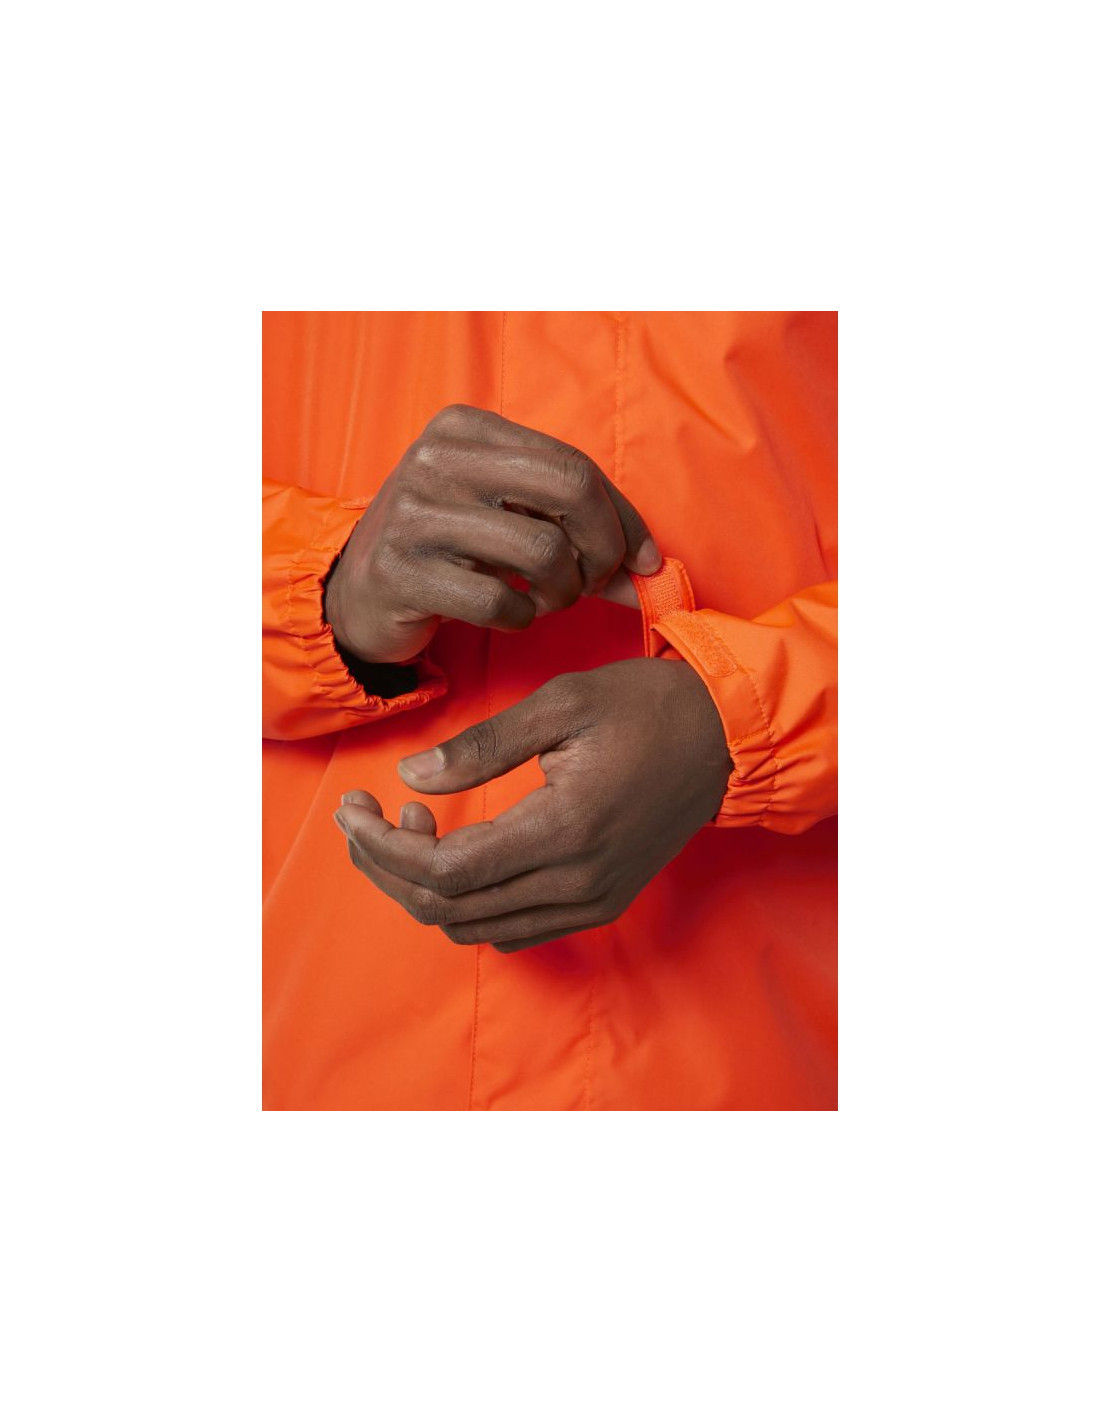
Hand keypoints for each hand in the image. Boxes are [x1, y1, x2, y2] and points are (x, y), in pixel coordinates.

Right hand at [324, 404, 658, 664]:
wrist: (359, 594)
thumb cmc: (450, 550)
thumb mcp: (506, 518)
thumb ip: (577, 529)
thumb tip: (653, 569)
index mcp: (466, 427)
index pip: (575, 464)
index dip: (622, 519)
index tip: (641, 561)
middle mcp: (436, 458)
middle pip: (569, 489)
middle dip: (602, 550)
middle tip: (595, 583)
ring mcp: (413, 513)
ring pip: (542, 550)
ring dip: (563, 592)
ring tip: (548, 601)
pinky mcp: (401, 571)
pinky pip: (501, 602)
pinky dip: (521, 618)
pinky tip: (508, 614)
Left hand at [333, 659, 732, 950]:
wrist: (724, 738)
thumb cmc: (645, 707)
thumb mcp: (561, 703)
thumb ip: (483, 745)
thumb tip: (412, 775)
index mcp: (564, 829)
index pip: (446, 871)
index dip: (383, 848)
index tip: (351, 808)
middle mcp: (577, 881)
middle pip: (449, 909)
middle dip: (387, 867)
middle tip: (363, 817)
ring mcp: (592, 900)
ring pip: (476, 927)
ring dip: (424, 888)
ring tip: (410, 825)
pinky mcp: (601, 903)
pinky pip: (513, 930)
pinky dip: (467, 905)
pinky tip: (457, 854)